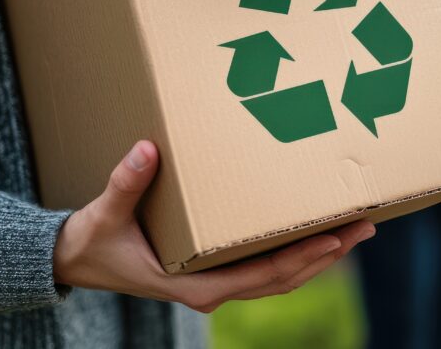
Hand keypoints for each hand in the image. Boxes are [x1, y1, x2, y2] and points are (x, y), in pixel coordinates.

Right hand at [53, 141, 375, 312]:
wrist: (75, 262)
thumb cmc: (94, 241)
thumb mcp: (105, 214)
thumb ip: (126, 184)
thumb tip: (146, 150)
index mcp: (195, 285)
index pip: (263, 275)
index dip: (303, 258)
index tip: (336, 237)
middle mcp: (213, 290)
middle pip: (285, 277)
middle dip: (327, 254)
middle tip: (365, 225)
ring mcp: (217, 284)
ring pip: (280, 276)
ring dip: (319, 255)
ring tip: (355, 228)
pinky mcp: (215, 273)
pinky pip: (266, 268)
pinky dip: (296, 252)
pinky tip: (316, 231)